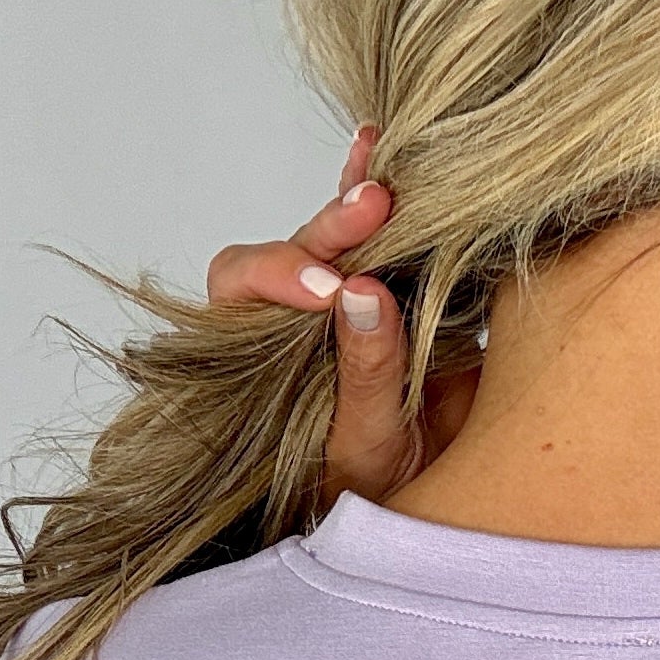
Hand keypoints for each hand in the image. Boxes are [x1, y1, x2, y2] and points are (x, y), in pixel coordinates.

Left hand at [204, 123, 481, 507]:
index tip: (328, 290)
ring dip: (358, 196)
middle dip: (333, 226)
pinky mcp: (390, 292)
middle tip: (375, 204)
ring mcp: (340, 298)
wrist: (416, 508)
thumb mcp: (363, 446)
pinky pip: (382, 238)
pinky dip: (388, 200)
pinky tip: (389, 150)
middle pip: (295, 246)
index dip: (281, 275)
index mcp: (255, 351)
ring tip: (380, 159)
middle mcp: (290, 314)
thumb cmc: (361, 488)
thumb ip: (364, 373)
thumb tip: (365, 291)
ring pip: (337, 234)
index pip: (243, 284)